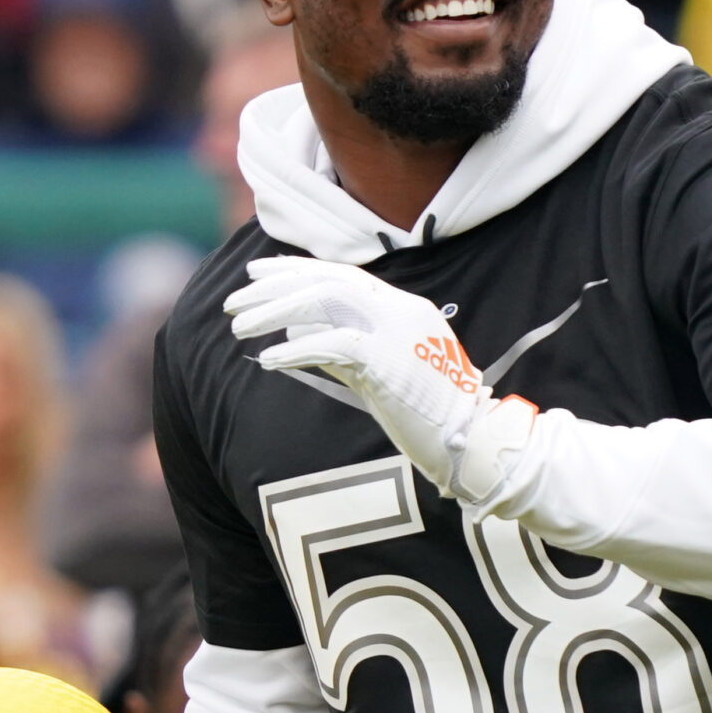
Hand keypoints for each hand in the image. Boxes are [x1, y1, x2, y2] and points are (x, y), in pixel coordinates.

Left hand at [225, 256, 536, 500]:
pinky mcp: (390, 360)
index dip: (296, 270)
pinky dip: (296, 348)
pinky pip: (332, 343)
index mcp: (404, 308)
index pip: (342, 274)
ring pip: (325, 300)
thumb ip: (344, 352)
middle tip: (234, 299)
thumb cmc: (431, 416)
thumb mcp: (383, 374)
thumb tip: (298, 337)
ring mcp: (398, 331)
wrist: (476, 442)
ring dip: (275, 311)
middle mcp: (401, 309)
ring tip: (239, 327)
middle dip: (275, 286)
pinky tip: (269, 358)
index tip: (258, 274)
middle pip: (328, 279)